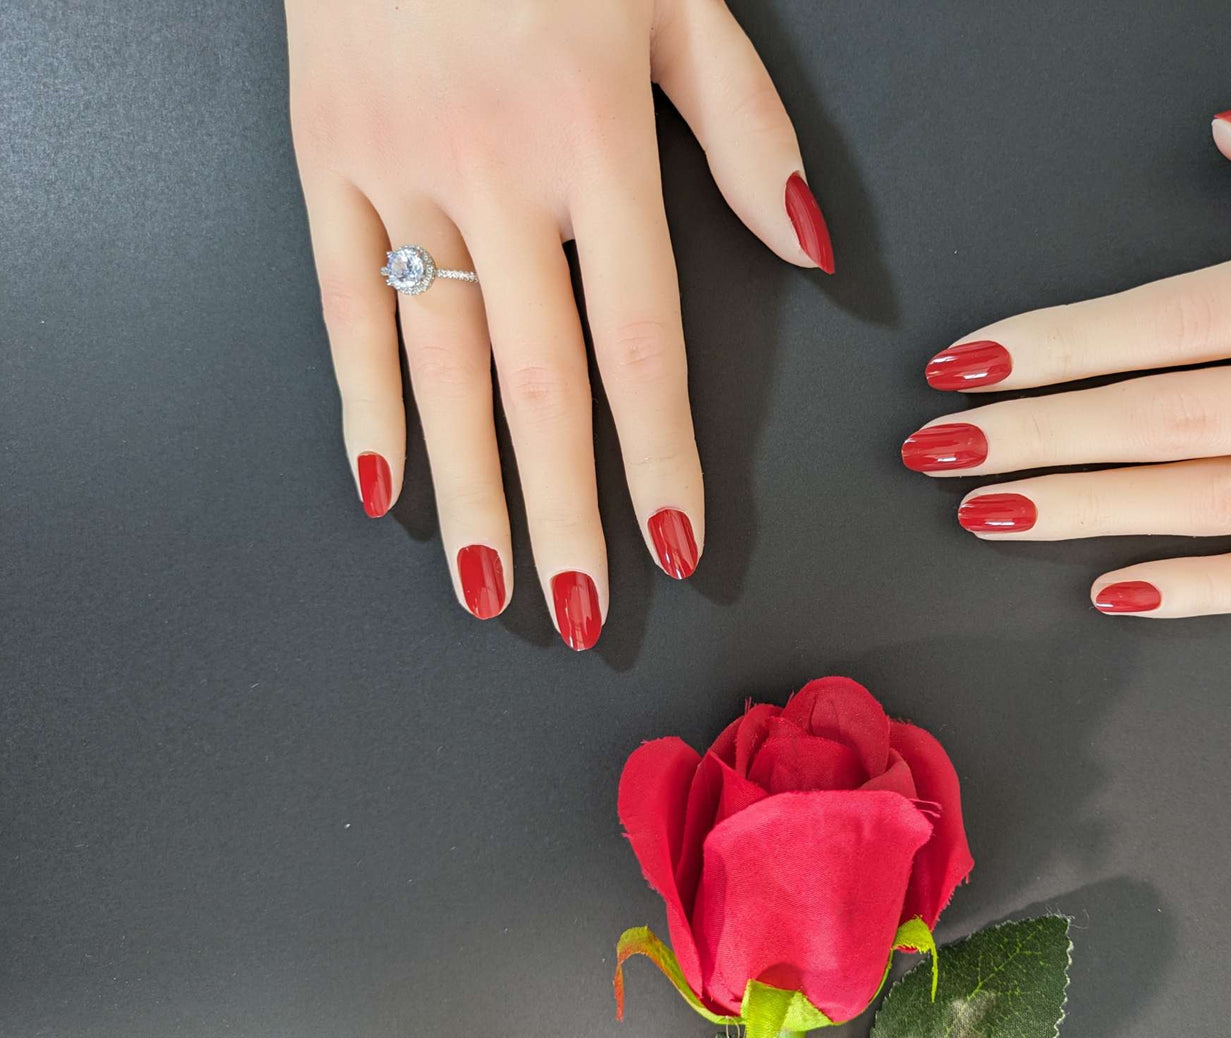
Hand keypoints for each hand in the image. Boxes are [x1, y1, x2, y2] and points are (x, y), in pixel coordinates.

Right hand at [286, 0, 831, 647]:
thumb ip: (747, 133)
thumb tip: (805, 252)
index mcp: (596, 139)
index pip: (642, 339)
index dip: (661, 453)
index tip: (676, 543)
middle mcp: (496, 174)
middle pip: (540, 382)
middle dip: (564, 512)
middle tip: (584, 612)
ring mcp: (400, 174)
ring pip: (441, 365)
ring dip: (468, 489)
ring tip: (489, 587)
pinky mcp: (325, 162)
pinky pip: (341, 305)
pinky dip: (361, 401)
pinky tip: (384, 487)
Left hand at [904, 102, 1230, 617]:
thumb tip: (1230, 128)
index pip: (1182, 316)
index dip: (1061, 344)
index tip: (964, 366)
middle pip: (1176, 417)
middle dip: (1042, 437)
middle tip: (936, 454)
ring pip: (1221, 501)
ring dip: (1091, 510)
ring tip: (988, 515)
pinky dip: (1212, 590)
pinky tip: (1116, 589)